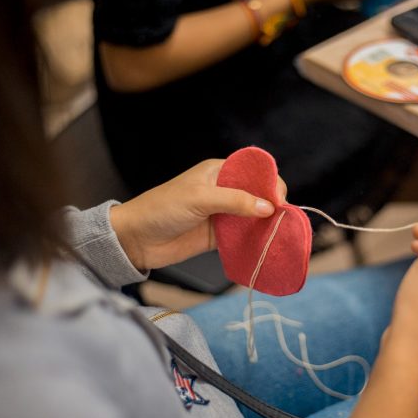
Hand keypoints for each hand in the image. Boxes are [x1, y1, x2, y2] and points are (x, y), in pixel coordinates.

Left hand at [109, 159, 286, 269]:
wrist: (136, 239)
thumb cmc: (162, 209)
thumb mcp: (199, 199)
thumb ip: (234, 201)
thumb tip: (268, 207)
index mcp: (219, 171)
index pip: (254, 171)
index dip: (270, 183)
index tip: (279, 200)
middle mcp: (224, 190)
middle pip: (258, 195)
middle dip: (273, 206)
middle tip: (282, 220)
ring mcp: (223, 214)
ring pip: (254, 217)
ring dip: (266, 225)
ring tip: (279, 235)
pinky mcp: (219, 235)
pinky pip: (244, 236)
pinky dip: (255, 240)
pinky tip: (265, 246)